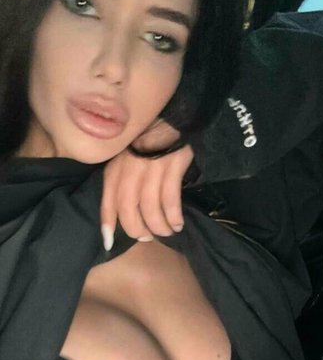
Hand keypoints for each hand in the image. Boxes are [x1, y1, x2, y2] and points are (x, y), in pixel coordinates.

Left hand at [100, 120, 193, 249]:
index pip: (108, 200)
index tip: (108, 243)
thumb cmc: (151, 142)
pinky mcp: (171, 164)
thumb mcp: (129, 158)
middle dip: (137, 229)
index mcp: (116, 167)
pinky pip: (170, 199)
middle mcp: (129, 167)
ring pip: (149, 207)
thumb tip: (126, 213)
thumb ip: (124, 180)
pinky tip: (178, 223)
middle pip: (128, 209)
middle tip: (148, 236)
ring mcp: (150, 165)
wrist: (175, 116)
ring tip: (167, 231)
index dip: (108, 224)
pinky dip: (173, 216)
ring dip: (158, 226)